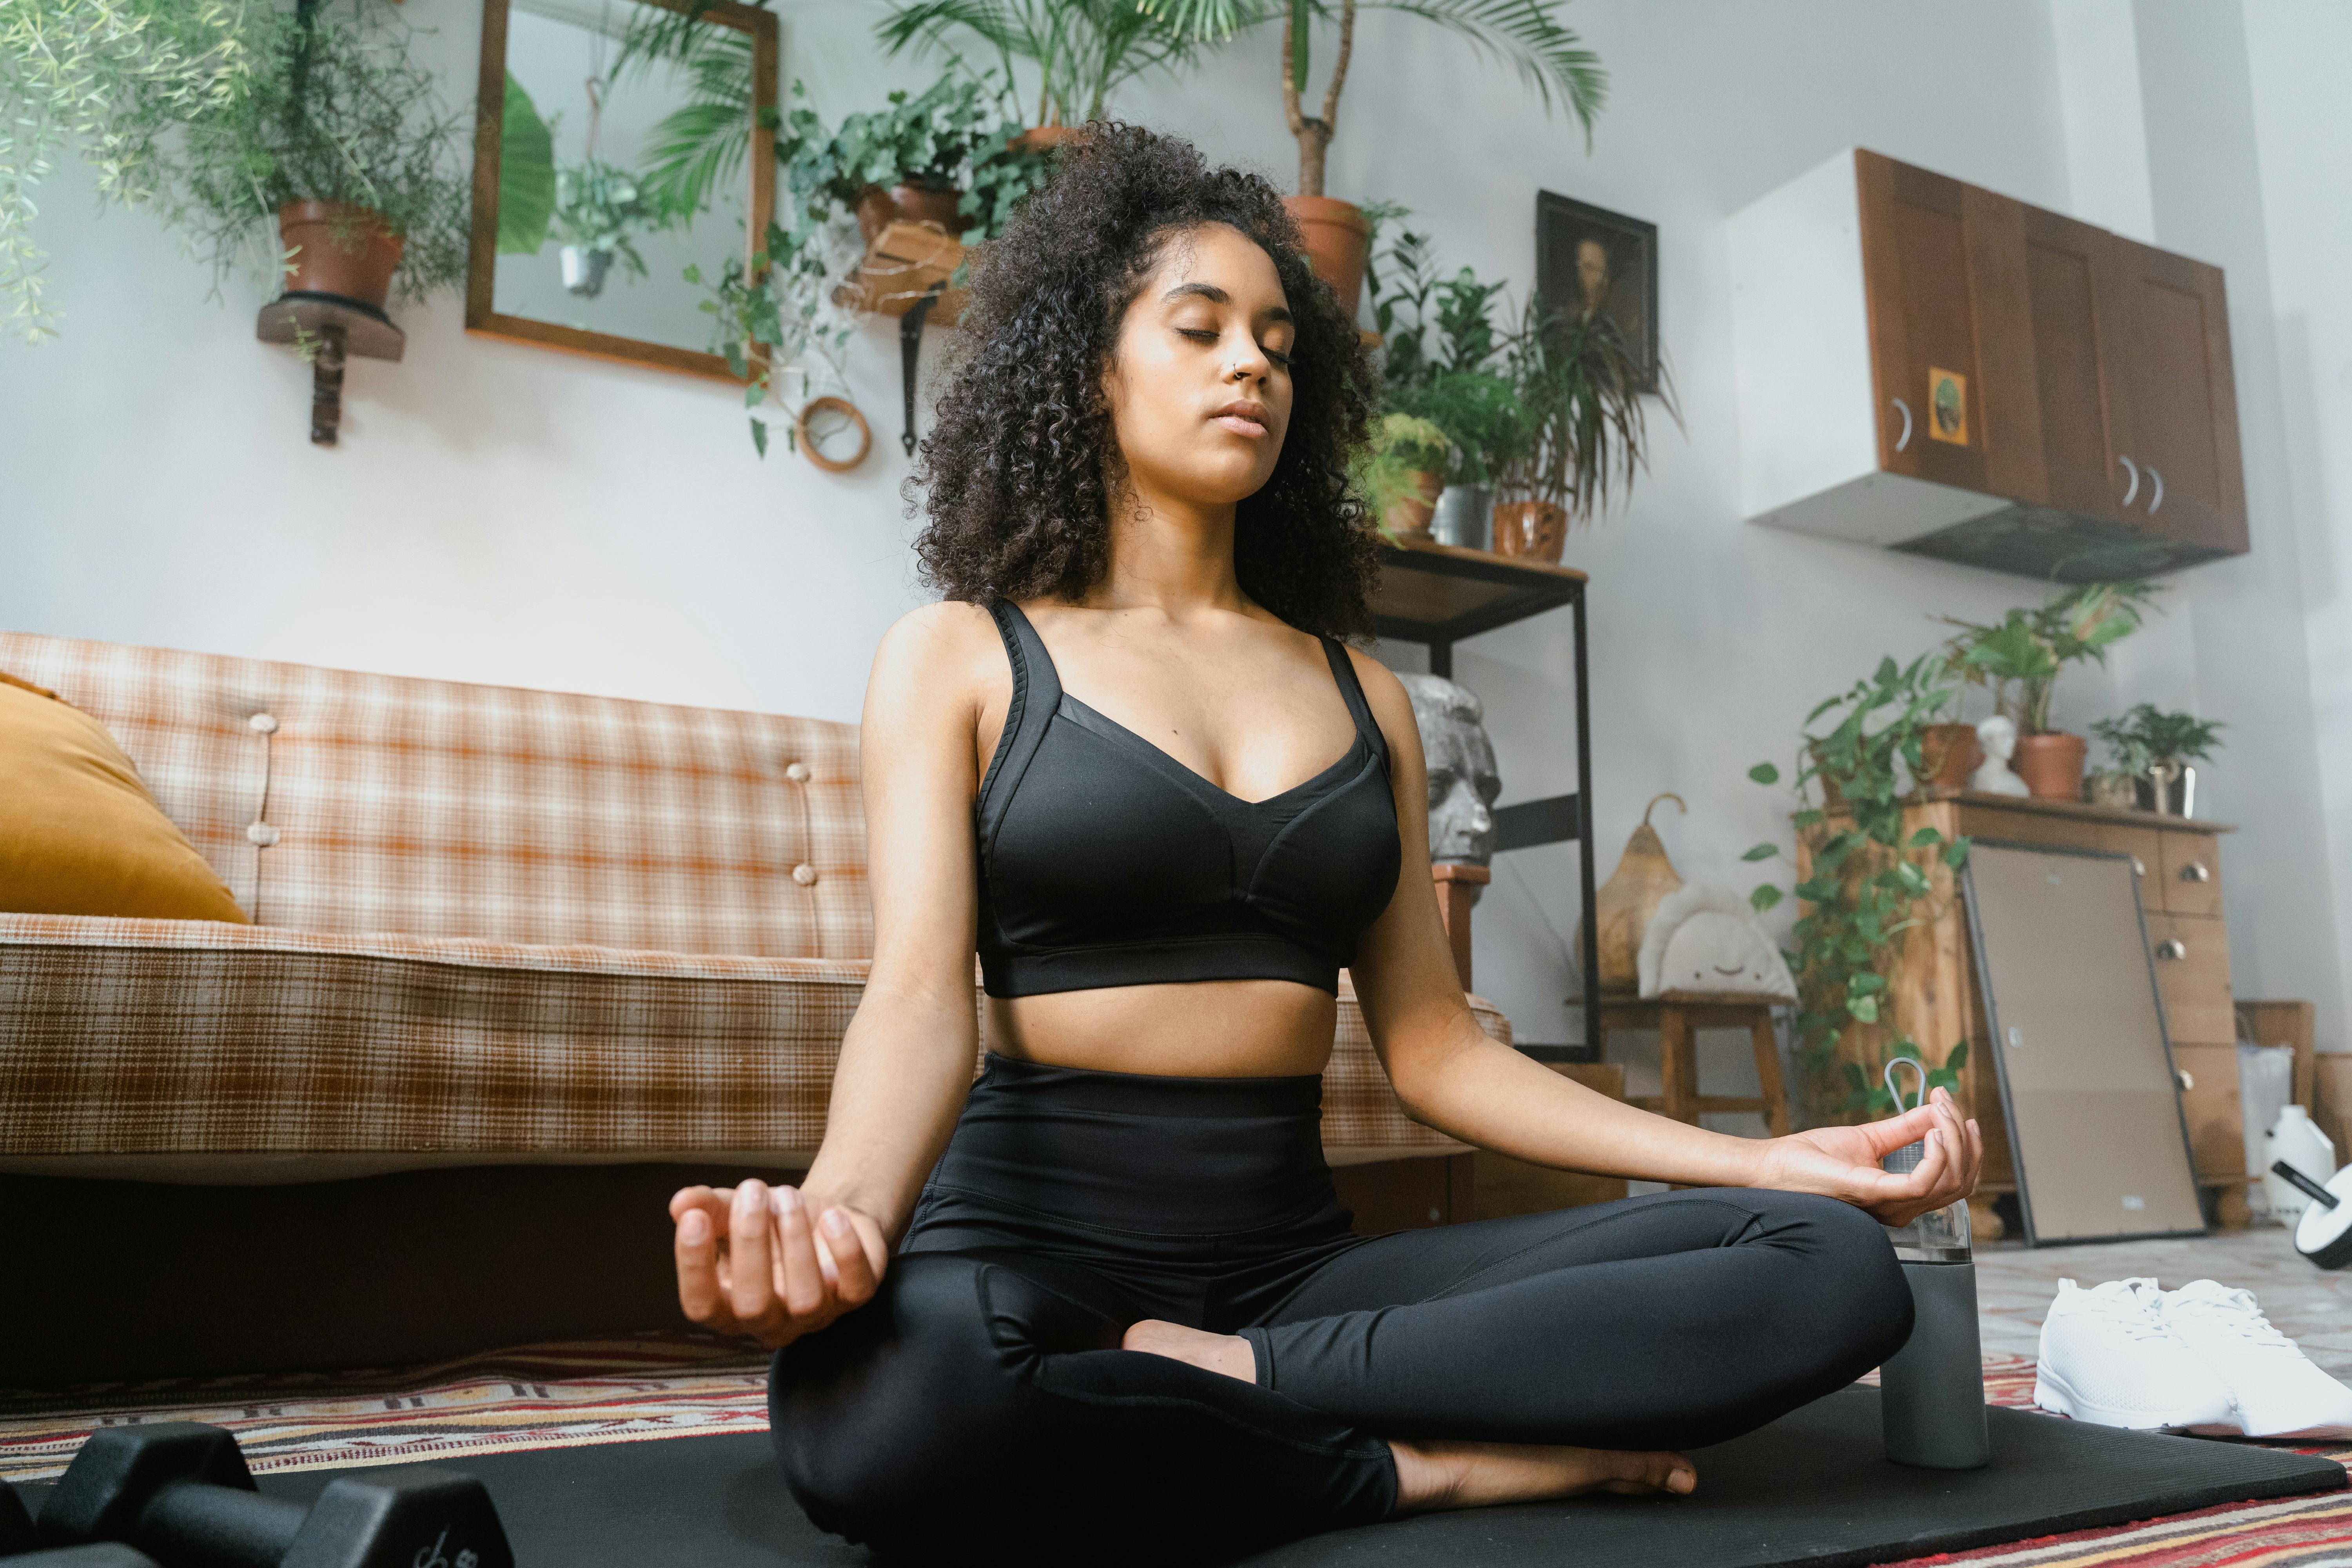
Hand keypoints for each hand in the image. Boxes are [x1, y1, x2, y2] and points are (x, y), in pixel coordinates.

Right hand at [670, 1179, 889, 1348]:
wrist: (826, 1215)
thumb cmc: (771, 1223)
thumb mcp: (735, 1211)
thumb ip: (707, 1208)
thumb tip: (680, 1203)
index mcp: (729, 1308)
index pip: (702, 1307)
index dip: (694, 1268)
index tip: (693, 1220)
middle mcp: (772, 1322)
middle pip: (753, 1305)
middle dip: (750, 1243)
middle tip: (753, 1191)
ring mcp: (817, 1315)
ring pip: (805, 1300)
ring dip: (794, 1241)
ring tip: (788, 1195)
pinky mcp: (855, 1296)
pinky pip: (855, 1288)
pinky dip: (845, 1251)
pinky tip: (832, 1216)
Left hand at [1748, 1086, 1982, 1227]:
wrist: (1772, 1166)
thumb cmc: (1812, 1158)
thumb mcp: (1869, 1138)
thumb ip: (1904, 1129)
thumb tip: (1935, 1110)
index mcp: (1900, 1197)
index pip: (1954, 1180)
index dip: (1965, 1145)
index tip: (1953, 1106)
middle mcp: (1900, 1208)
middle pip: (1960, 1182)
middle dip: (1965, 1141)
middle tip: (1950, 1106)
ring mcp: (1888, 1204)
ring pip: (1949, 1182)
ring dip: (1954, 1141)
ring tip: (1941, 1111)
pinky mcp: (1873, 1193)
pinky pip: (1922, 1183)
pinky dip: (1937, 1155)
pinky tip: (1933, 1132)